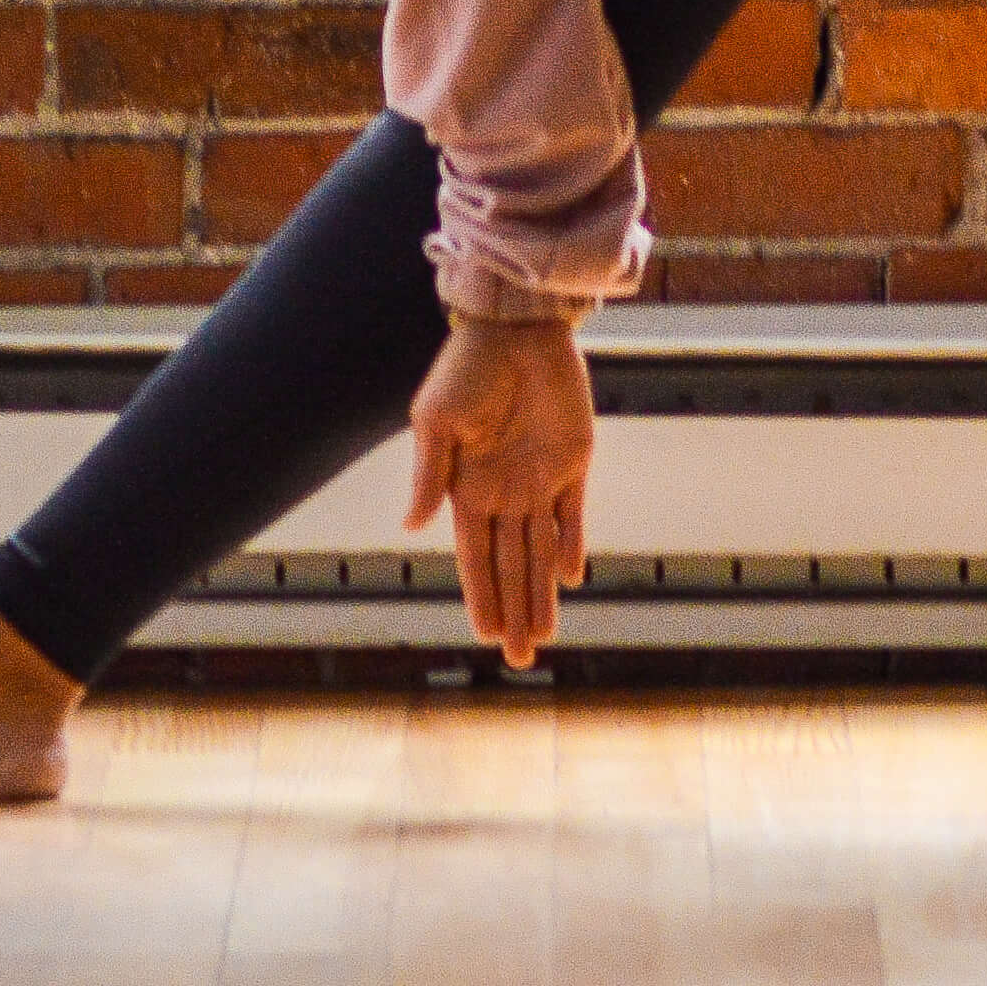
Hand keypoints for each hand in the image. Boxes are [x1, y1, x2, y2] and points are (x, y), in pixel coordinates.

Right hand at [405, 311, 592, 671]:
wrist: (515, 326)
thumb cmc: (466, 367)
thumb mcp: (436, 419)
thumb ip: (428, 474)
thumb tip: (412, 527)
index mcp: (466, 488)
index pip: (475, 557)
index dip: (481, 596)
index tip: (484, 636)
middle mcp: (503, 492)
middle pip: (511, 566)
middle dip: (514, 611)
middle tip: (519, 659)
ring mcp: (540, 479)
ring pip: (542, 551)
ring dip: (542, 593)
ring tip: (542, 637)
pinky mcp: (574, 461)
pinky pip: (573, 515)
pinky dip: (572, 546)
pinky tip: (569, 579)